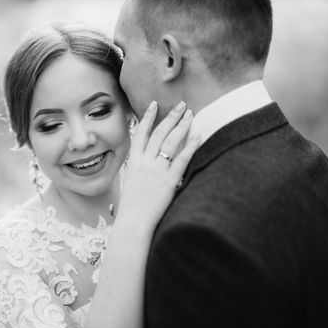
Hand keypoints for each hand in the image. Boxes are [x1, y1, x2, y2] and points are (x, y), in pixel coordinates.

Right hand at [115, 100, 200, 235]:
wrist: (133, 223)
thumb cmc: (131, 207)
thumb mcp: (129, 183)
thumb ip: (136, 169)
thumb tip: (142, 161)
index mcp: (133, 162)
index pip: (141, 134)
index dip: (148, 118)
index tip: (154, 104)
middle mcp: (145, 163)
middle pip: (159, 133)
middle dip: (171, 117)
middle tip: (181, 105)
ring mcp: (157, 171)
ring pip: (170, 142)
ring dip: (181, 126)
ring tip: (190, 114)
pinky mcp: (169, 181)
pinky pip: (182, 159)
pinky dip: (190, 146)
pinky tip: (198, 136)